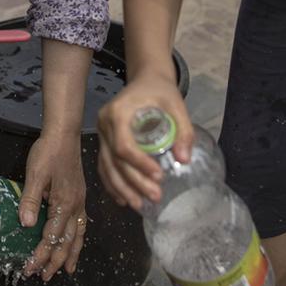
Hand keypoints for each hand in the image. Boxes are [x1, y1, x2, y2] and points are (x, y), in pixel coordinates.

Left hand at [20, 129, 86, 280]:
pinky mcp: (80, 197)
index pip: (51, 236)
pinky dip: (79, 239)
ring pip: (78, 235)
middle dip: (55, 261)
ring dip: (71, 254)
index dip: (40, 255)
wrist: (64, 135)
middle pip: (66, 241)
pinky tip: (76, 244)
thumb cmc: (48, 152)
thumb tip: (26, 224)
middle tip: (43, 277)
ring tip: (67, 271)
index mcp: (63, 202)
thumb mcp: (34, 173)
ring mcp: (80, 202)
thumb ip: (30, 199)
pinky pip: (82, 225)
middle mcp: (75, 206)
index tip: (29, 269)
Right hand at [96, 73, 191, 209]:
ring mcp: (101, 133)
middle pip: (114, 160)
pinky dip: (112, 184)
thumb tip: (184, 160)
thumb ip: (183, 130)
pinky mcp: (103, 141)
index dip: (139, 164)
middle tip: (155, 196)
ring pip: (106, 167)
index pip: (123, 145)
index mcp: (117, 113)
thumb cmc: (160, 91)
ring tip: (140, 205)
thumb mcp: (177, 104)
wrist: (145, 79)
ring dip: (122, 189)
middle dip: (134, 182)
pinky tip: (123, 199)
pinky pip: (104, 166)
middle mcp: (103, 124)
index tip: (159, 176)